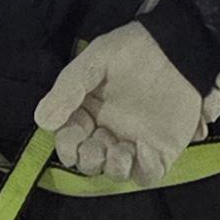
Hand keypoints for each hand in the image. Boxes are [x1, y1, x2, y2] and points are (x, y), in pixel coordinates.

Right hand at [31, 21, 205, 184]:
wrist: (177, 45)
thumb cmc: (133, 49)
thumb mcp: (96, 59)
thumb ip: (69, 88)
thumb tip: (42, 120)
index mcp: (88, 112)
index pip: (70, 139)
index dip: (67, 146)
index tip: (71, 142)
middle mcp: (108, 131)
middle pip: (90, 161)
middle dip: (88, 160)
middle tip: (96, 147)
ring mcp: (134, 143)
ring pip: (117, 171)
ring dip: (113, 168)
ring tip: (121, 151)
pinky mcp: (161, 150)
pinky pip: (149, 174)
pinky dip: (145, 169)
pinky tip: (144, 148)